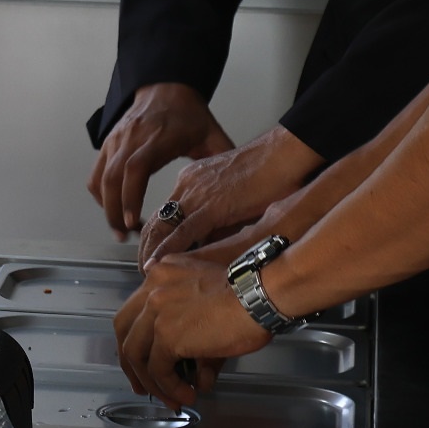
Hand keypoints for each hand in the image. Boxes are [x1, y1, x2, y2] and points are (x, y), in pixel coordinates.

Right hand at [87, 83, 230, 237]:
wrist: (166, 87)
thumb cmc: (188, 114)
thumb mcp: (212, 135)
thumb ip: (224, 161)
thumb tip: (242, 191)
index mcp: (158, 137)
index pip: (136, 167)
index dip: (131, 196)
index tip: (134, 221)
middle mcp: (132, 138)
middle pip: (112, 178)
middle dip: (115, 212)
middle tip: (127, 237)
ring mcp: (116, 140)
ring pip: (100, 178)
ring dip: (107, 207)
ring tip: (121, 230)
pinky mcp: (108, 143)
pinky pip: (96, 174)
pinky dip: (100, 195)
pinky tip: (113, 209)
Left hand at [114, 250, 267, 406]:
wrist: (260, 294)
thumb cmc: (249, 293)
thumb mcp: (211, 299)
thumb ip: (193, 323)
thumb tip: (194, 370)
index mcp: (162, 273)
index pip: (135, 309)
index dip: (136, 338)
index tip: (144, 359)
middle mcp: (153, 287)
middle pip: (124, 330)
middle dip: (131, 363)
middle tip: (143, 385)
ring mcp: (156, 310)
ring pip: (136, 354)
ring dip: (152, 382)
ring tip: (171, 398)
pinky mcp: (167, 334)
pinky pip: (158, 369)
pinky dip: (169, 387)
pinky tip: (185, 395)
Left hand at [138, 128, 323, 264]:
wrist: (284, 153)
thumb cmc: (271, 173)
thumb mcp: (236, 198)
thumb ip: (222, 220)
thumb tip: (212, 245)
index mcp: (193, 180)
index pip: (167, 212)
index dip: (157, 235)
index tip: (153, 254)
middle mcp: (188, 185)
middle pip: (157, 219)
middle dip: (147, 246)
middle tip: (144, 270)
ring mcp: (197, 193)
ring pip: (162, 226)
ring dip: (152, 251)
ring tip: (147, 274)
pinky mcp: (212, 205)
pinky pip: (183, 231)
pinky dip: (168, 249)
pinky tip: (158, 264)